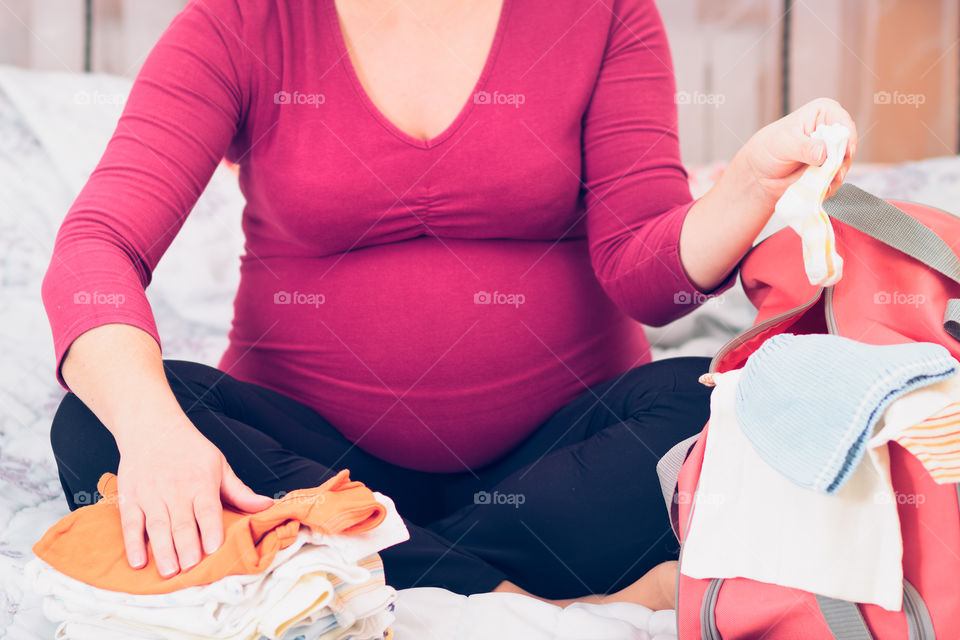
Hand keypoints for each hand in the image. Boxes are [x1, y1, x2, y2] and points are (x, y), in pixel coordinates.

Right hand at [115, 413, 273, 576]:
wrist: (151, 428)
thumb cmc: (190, 449)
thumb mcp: (219, 465)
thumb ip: (239, 491)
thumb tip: (267, 505)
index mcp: (201, 482)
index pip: (207, 509)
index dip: (210, 529)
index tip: (213, 550)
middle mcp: (175, 490)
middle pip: (182, 522)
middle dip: (186, 547)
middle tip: (191, 569)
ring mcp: (151, 495)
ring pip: (157, 526)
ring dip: (163, 550)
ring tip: (170, 572)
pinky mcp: (130, 499)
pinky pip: (131, 524)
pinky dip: (133, 544)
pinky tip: (138, 562)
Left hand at [740, 97, 857, 209]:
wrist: (759, 173)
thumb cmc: (769, 148)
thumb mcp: (784, 143)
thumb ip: (804, 147)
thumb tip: (823, 153)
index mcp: (823, 112)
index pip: (843, 122)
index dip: (847, 138)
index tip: (844, 153)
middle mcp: (832, 131)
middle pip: (848, 146)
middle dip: (841, 162)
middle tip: (831, 173)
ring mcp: (832, 152)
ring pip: (844, 165)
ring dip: (834, 176)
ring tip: (821, 183)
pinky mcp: (829, 170)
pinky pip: (836, 180)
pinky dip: (828, 186)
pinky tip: (819, 189)